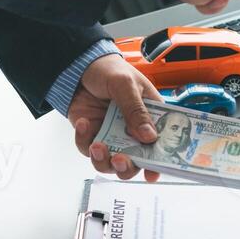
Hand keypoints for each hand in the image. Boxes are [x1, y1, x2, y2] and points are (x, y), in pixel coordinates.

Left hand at [68, 54, 161, 181]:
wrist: (79, 66)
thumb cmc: (110, 70)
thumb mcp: (126, 84)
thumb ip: (136, 110)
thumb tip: (149, 137)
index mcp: (149, 117)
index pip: (160, 144)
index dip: (158, 162)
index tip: (153, 173)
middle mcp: (132, 131)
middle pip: (135, 162)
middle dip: (127, 167)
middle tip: (120, 159)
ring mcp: (111, 135)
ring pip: (110, 164)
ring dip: (104, 161)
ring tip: (98, 146)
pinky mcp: (91, 135)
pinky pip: (87, 149)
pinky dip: (83, 141)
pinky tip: (83, 123)